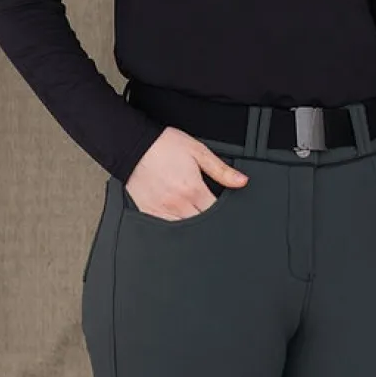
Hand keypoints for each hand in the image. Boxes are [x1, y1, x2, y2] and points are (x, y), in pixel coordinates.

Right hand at [125, 126, 248, 219]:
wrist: (134, 145)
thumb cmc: (164, 146)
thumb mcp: (198, 152)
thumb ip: (221, 170)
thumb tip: (241, 181)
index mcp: (193, 190)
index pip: (215, 212)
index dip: (222, 212)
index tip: (220, 207)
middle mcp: (177, 204)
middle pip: (201, 224)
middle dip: (207, 218)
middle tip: (205, 208)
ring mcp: (162, 211)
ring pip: (183, 231)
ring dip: (191, 224)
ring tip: (191, 211)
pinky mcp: (148, 213)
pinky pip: (164, 229)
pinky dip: (172, 225)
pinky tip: (175, 216)